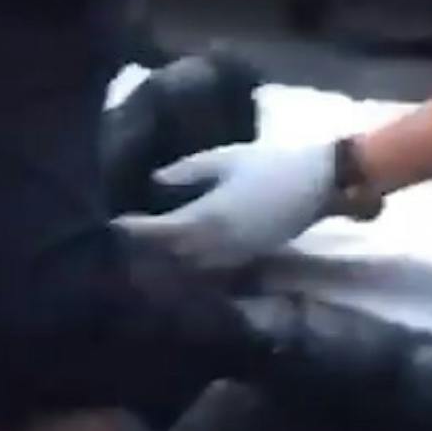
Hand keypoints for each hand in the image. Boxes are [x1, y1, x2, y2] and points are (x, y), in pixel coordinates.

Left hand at [115, 139, 340, 272]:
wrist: (319, 183)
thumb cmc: (271, 163)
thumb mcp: (224, 158)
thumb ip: (187, 172)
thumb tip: (155, 183)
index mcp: (208, 216)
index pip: (158, 233)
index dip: (132, 231)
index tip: (112, 223)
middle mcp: (217, 244)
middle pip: (167, 258)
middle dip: (142, 252)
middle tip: (121, 243)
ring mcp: (233, 256)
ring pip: (186, 271)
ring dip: (163, 265)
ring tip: (143, 255)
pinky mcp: (247, 260)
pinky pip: (207, 271)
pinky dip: (186, 268)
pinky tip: (177, 259)